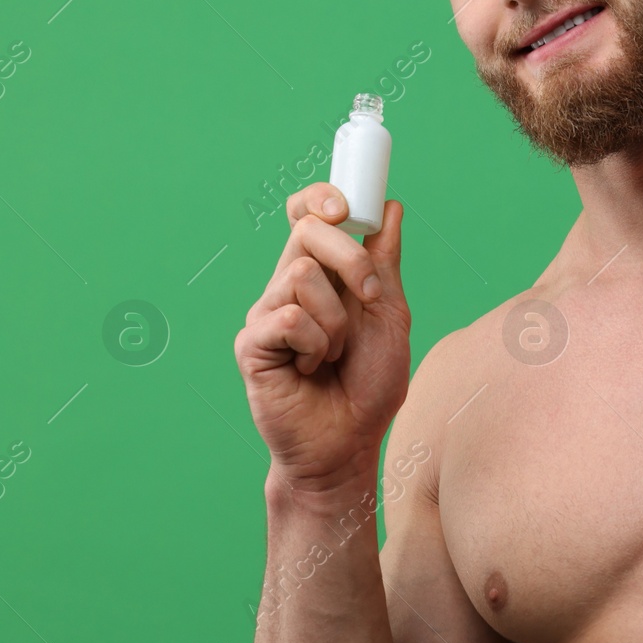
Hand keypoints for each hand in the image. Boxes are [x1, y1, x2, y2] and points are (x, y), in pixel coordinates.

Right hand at [235, 182, 410, 492]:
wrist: (348, 444)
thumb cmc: (369, 385)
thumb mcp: (390, 315)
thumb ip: (385, 263)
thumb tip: (391, 207)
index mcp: (321, 275)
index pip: (305, 215)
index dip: (320, 198)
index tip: (347, 208)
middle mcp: (288, 286)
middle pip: (305, 230)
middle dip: (350, 257)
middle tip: (368, 296)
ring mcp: (266, 314)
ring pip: (301, 274)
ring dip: (337, 319)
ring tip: (334, 354)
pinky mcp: (252, 344)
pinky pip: (288, 316)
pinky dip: (315, 344)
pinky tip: (311, 370)